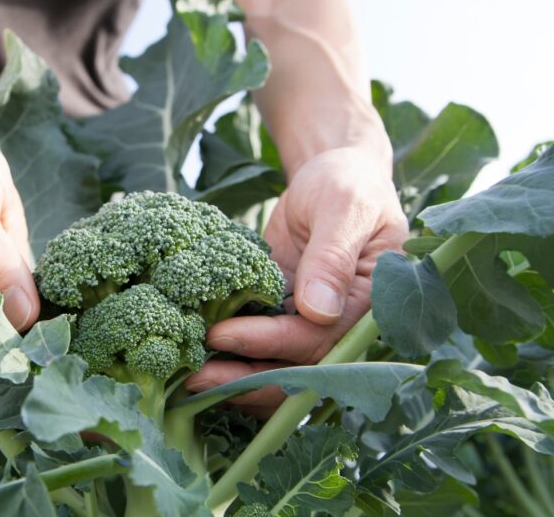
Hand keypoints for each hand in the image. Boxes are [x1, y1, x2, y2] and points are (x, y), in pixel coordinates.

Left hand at [186, 147, 407, 416]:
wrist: (333, 175)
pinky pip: (259, 345)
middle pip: (294, 371)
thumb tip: (318, 311)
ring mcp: (308, 324)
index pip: (314, 339)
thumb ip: (333, 257)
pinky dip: (232, 354)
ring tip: (187, 374)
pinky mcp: (282, 315)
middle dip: (244, 378)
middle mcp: (340, 327)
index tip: (221, 335)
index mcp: (367, 307)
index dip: (267, 343)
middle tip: (193, 376)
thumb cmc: (346, 185)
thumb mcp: (344, 208)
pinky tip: (195, 351)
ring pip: (275, 367)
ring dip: (234, 376)